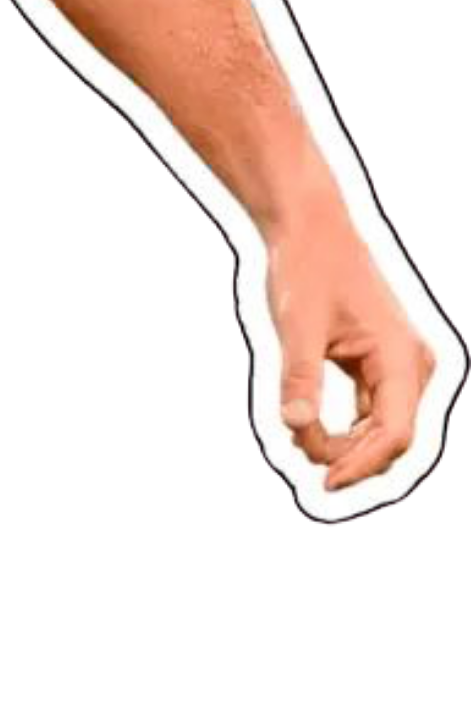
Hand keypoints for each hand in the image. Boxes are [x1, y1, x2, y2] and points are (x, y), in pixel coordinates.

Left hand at [265, 189, 434, 491]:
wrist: (309, 226)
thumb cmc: (305, 267)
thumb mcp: (297, 324)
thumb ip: (299, 376)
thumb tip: (294, 425)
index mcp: (401, 355)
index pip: (394, 433)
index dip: (361, 465)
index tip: (324, 482)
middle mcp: (413, 364)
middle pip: (391, 438)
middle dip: (350, 457)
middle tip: (302, 459)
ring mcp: (402, 365)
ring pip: (382, 428)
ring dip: (346, 445)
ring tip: (300, 437)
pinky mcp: (384, 364)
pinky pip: (373, 411)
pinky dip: (345, 426)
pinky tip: (310, 427)